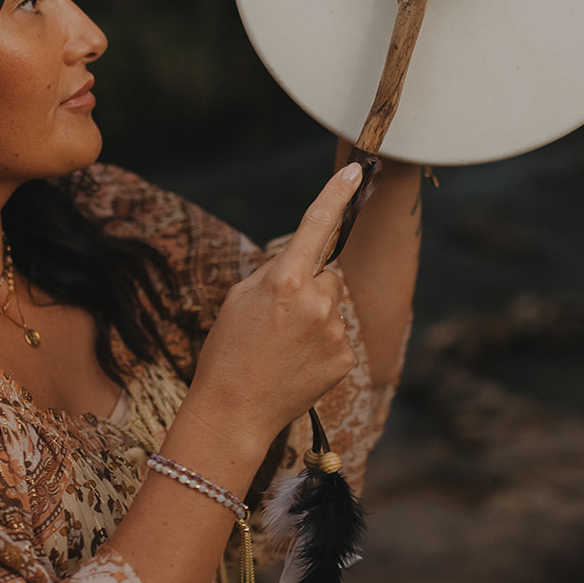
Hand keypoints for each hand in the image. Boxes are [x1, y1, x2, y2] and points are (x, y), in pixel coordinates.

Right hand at [185, 163, 362, 451]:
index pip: (317, 224)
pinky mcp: (344, 358)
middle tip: (277, 318)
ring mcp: (334, 331)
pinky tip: (296, 364)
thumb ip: (276, 273)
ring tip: (282, 348)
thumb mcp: (240, 299)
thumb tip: (303, 265)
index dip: (337, 193)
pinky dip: (321, 346)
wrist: (233, 413)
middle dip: (310, 286)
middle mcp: (317, 302)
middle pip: (327, 274)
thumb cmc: (227, 352)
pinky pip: (337, 337)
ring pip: (332, 307)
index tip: (356, 169)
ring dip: (314, 318)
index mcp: (286, 280)